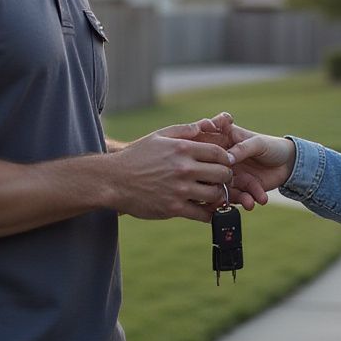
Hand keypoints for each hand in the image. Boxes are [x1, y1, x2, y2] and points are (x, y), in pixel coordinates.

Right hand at [108, 121, 235, 221]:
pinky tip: (207, 210)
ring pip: (216, 195)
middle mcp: (184, 168)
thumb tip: (202, 126)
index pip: (219, 153)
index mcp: (182, 149)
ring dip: (219, 196)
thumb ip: (183, 131)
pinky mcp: (174, 209)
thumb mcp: (158, 137)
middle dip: (226, 177)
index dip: (226, 159)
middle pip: (222, 173)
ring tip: (214, 194)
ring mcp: (180, 190)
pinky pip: (202, 214)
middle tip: (222, 180)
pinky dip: (209, 214)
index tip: (225, 163)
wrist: (113, 180)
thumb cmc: (136, 157)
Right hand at [208, 115, 296, 201]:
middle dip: (216, 185)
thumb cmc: (272, 146)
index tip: (206, 169)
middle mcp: (224, 160)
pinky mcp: (241, 188)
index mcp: (224, 142)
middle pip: (212, 173)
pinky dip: (248, 201)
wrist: (289, 163)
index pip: (207, 149)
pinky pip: (239, 197)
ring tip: (249, 202)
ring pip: (224, 189)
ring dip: (236, 197)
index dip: (204, 159)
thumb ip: (242, 148)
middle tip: (221, 194)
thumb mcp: (258, 143)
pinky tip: (258, 200)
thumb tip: (226, 158)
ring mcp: (231, 175)